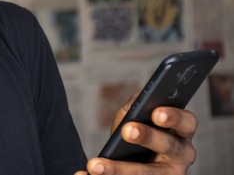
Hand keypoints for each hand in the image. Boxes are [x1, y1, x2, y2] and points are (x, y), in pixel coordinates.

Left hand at [75, 94, 197, 174]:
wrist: (129, 157)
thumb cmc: (137, 131)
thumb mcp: (137, 117)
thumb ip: (138, 106)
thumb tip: (136, 102)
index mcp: (181, 133)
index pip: (187, 122)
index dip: (174, 117)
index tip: (156, 113)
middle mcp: (181, 155)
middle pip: (167, 146)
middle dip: (147, 136)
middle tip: (127, 130)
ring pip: (146, 174)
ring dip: (117, 170)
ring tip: (94, 166)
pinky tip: (81, 174)